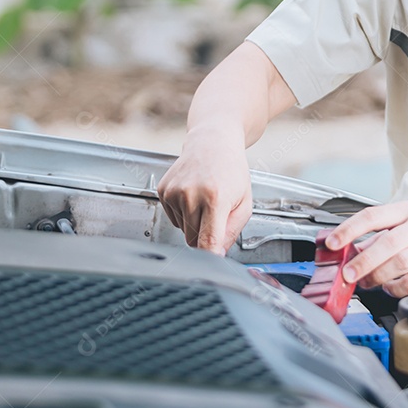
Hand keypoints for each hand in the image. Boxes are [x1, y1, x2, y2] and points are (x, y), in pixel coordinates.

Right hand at [157, 129, 251, 253]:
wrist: (212, 143)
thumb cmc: (231, 171)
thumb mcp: (244, 202)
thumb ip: (233, 231)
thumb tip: (217, 254)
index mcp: (215, 198)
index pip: (207, 240)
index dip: (209, 256)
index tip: (210, 265)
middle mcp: (191, 195)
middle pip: (194, 239)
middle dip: (206, 235)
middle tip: (216, 216)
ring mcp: (174, 193)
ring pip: (182, 231)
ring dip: (194, 224)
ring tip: (205, 201)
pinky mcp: (163, 191)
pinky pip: (173, 219)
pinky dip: (184, 214)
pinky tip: (193, 196)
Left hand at [326, 202, 407, 296]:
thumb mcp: (406, 226)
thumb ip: (377, 238)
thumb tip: (347, 252)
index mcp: (407, 211)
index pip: (372, 216)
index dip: (349, 230)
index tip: (332, 243)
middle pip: (386, 244)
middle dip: (362, 261)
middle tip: (347, 273)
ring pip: (398, 265)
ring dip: (377, 277)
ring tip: (366, 282)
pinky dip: (394, 289)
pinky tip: (389, 287)